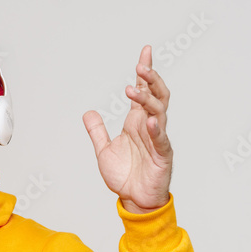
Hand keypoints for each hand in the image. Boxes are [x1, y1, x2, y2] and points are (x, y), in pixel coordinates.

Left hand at [82, 45, 171, 212]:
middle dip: (150, 80)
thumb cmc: (125, 176)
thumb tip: (88, 112)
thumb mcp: (104, 150)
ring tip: (134, 89)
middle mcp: (148, 126)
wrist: (135, 200)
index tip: (145, 51)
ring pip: (159, 112)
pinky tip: (149, 120)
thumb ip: (97, 131)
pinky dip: (156, 129)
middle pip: (156, 95)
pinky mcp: (162, 155)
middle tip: (141, 66)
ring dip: (148, 99)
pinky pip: (161, 139)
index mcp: (136, 122)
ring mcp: (158, 139)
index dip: (144, 72)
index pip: (143, 91)